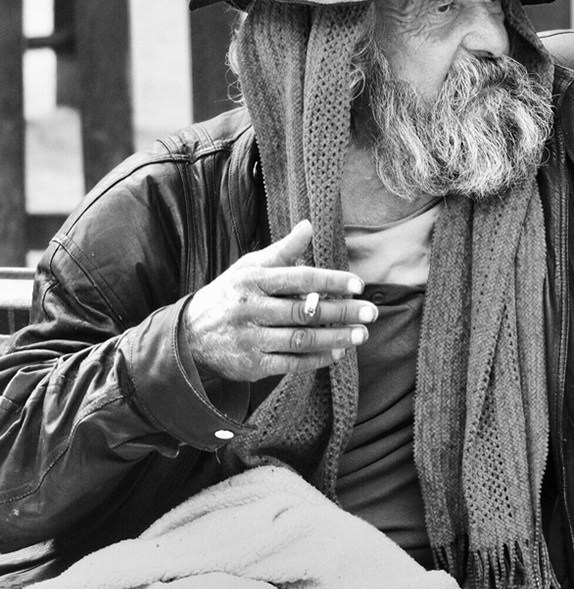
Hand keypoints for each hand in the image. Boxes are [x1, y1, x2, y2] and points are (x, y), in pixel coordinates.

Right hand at [184, 220, 376, 381]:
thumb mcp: (250, 267)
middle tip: (370, 312)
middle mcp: (251, 308)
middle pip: (304, 311)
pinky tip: (337, 353)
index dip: (331, 281)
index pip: (299, 278)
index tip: (358, 285)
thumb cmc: (230, 294)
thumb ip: (283, 250)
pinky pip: (290, 362)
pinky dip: (316, 358)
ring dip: (335, 337)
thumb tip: (309, 225)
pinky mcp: (252, 364)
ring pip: (300, 338)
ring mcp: (251, 338)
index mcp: (253, 280)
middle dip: (341, 312)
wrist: (188, 335)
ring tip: (361, 334)